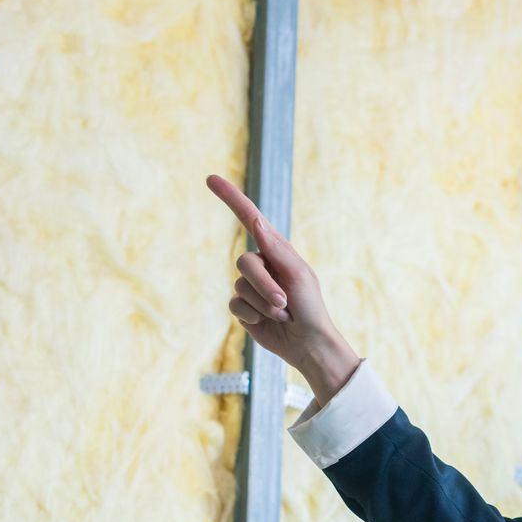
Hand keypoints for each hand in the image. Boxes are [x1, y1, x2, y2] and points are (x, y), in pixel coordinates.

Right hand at [206, 175, 360, 403]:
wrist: (308, 343)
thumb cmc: (311, 306)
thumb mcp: (298, 274)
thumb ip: (275, 248)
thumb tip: (254, 218)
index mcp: (276, 249)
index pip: (249, 217)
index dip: (231, 198)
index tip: (211, 178)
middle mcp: (261, 264)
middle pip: (244, 262)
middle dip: (265, 285)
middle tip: (284, 302)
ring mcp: (250, 286)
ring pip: (240, 286)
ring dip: (263, 303)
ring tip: (283, 313)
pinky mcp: (243, 307)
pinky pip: (236, 305)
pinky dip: (253, 315)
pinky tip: (268, 322)